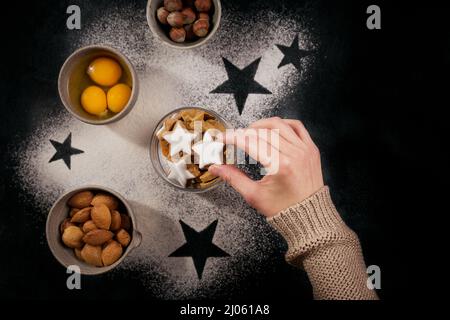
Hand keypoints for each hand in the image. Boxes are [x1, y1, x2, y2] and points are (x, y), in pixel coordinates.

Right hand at [209, 117, 323, 217]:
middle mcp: (294, 154)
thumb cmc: (283, 209)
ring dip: (262, 125)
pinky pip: (297, 126)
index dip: (233, 137)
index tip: (223, 138)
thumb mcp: (254, 195)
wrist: (308, 217)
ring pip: (279, 124)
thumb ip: (233, 178)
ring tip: (251, 132)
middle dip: (244, 132)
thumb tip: (216, 168)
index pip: (251, 142)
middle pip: (263, 131)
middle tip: (234, 138)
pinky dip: (283, 124)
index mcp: (280, 165)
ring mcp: (304, 149)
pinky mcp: (311, 149)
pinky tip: (273, 129)